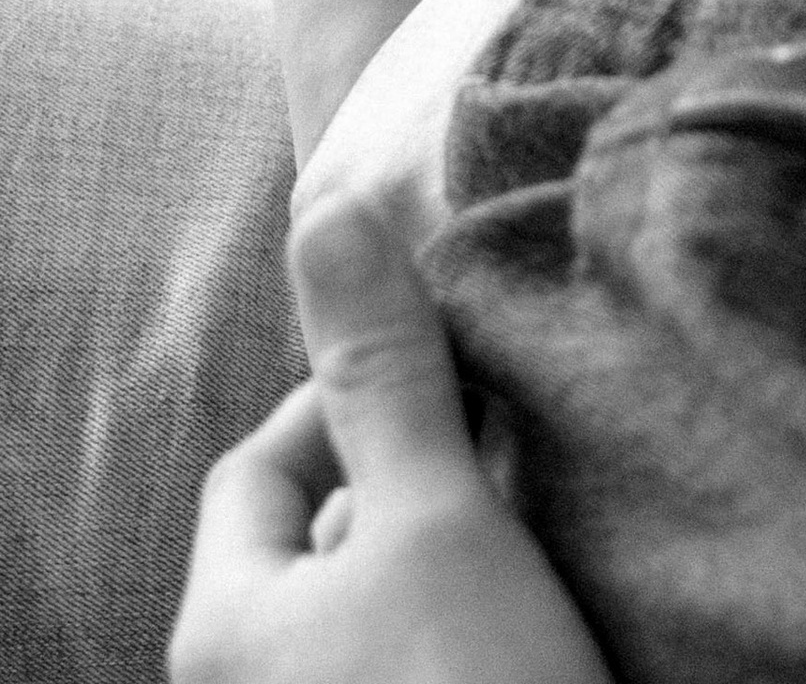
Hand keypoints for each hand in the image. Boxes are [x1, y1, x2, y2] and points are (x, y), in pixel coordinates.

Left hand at [168, 190, 608, 683]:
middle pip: (323, 538)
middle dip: (417, 478)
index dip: (351, 396)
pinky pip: (414, 660)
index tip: (452, 372)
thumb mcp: (431, 518)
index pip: (261, 464)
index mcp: (223, 627)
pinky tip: (539, 608)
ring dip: (452, 552)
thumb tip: (325, 209)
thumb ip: (383, 372)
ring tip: (534, 523)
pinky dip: (470, 620)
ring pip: (377, 605)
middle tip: (509, 445)